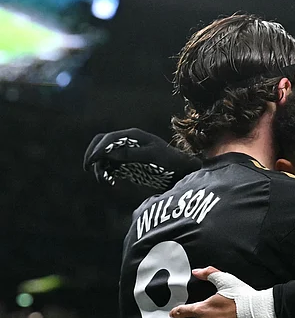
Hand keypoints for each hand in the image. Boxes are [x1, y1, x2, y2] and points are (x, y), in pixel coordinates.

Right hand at [83, 128, 200, 190]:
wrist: (182, 168)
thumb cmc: (170, 159)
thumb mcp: (152, 156)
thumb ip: (131, 154)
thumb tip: (109, 152)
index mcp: (133, 135)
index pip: (109, 138)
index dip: (98, 148)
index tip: (93, 161)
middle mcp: (128, 141)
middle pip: (102, 144)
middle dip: (93, 155)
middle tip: (88, 169)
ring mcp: (127, 151)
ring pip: (105, 156)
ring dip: (101, 167)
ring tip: (106, 181)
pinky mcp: (128, 162)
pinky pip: (111, 165)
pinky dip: (107, 172)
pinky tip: (112, 182)